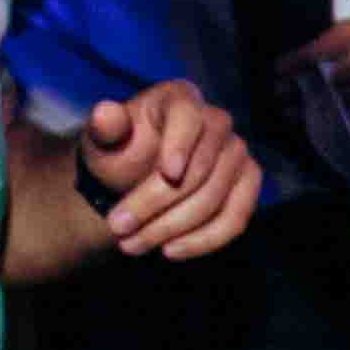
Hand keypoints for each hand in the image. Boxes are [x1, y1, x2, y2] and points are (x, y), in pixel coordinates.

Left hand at [75, 79, 263, 260]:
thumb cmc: (118, 154)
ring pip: (214, 199)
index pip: (188, 117)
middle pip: (199, 169)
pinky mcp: (247, 186)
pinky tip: (169, 251)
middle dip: (155, 203)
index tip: (168, 172)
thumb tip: (104, 112)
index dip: (181, 144)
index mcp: (181, 99)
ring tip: (132, 245)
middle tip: (117, 227)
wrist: (133, 180)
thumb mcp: (102, 141)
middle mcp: (217, 122)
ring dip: (172, 228)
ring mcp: (237, 154)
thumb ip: (104, 128)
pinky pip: (235, 218)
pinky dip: (202, 241)